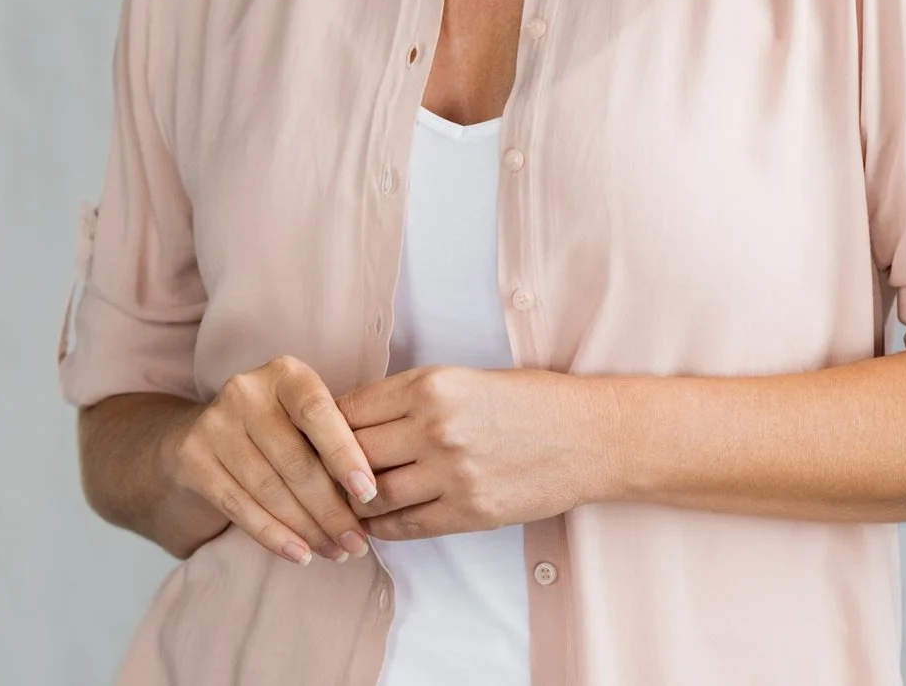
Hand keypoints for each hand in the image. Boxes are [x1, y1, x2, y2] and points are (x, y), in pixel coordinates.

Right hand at [161, 356, 381, 565]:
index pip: (318, 413)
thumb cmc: (274, 430)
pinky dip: (274, 536)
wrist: (197, 434)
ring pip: (270, 489)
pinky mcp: (192, 458)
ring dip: (308, 529)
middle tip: (357, 543)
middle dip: (332, 510)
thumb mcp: (302, 419)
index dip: (345, 455)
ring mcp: (214, 424)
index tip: (369, 494)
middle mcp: (245, 391)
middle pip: (295, 461)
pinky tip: (300, 554)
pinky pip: (239, 506)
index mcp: (283, 374)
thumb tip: (371, 499)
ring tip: (336, 552)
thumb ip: (332, 442)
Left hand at [337, 366, 601, 540]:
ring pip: (373, 495)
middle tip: (316, 476)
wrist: (590, 436)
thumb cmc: (528, 401)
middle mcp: (436, 426)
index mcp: (431, 384)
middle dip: (330, 467)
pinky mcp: (470, 511)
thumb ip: (409, 399)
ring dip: (353, 503)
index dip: (324, 427)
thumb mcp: (463, 379)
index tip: (314, 437)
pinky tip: (374, 523)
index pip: (350, 409)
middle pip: (353, 453)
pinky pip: (405, 525)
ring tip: (343, 503)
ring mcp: (453, 473)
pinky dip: (381, 527)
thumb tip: (350, 420)